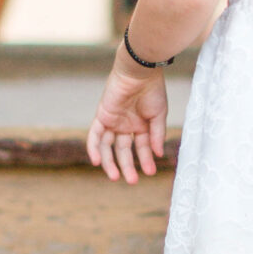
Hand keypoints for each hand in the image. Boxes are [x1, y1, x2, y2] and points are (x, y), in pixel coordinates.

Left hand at [87, 61, 168, 183]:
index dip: (145, 160)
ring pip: (108, 147)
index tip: (151, 172)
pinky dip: (94, 148)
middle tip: (132, 181)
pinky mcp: (102, 116)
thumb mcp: (158, 116)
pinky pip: (95, 135)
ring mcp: (113, 121)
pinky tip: (97, 162)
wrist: (140, 72)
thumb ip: (156, 135)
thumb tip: (158, 154)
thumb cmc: (152, 90)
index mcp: (140, 125)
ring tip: (116, 177)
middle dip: (128, 166)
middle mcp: (125, 125)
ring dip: (110, 162)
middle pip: (123, 151)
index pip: (141, 148)